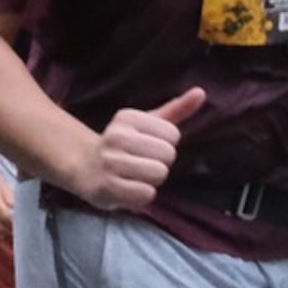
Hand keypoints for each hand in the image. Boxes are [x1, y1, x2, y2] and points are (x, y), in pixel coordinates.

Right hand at [78, 87, 204, 210]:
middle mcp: (116, 136)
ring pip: (159, 174)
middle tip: (140, 164)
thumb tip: (201, 92)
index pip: (173, 135)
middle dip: (160, 163)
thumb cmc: (125, 145)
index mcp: (127, 117)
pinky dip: (142, 195)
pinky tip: (128, 188)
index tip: (145, 147)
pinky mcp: (107, 186)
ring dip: (151, 180)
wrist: (85, 168)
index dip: (165, 145)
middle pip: (168, 154)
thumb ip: (176, 109)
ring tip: (134, 176)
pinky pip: (146, 194)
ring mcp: (109, 161)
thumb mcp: (148, 123)